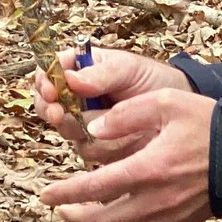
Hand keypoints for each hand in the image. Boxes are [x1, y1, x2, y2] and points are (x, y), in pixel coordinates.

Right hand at [34, 47, 190, 147]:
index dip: (43, 83)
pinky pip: (89, 152)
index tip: (51, 90)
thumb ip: (101, 74)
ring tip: (115, 120)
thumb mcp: (128, 69)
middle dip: (54, 111)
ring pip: (68, 132)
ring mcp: (83, 125)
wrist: (178, 110)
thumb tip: (70, 79)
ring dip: (87, 128)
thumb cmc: (152, 80)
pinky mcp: (97, 147)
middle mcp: (75, 100)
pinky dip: (107, 145)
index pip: (47, 74)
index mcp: (78, 71)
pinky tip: (126, 137)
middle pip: (47, 108)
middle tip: (61, 113)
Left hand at [40, 89, 215, 221]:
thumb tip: (94, 129)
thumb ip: (127, 114)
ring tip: (84, 215)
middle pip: (103, 220)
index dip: (65, 192)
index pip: (95, 186)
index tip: (45, 195)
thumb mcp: (166, 102)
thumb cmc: (209, 125)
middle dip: (76, 215)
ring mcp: (169, 216)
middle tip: (60, 207)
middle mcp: (155, 200)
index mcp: (148, 168)